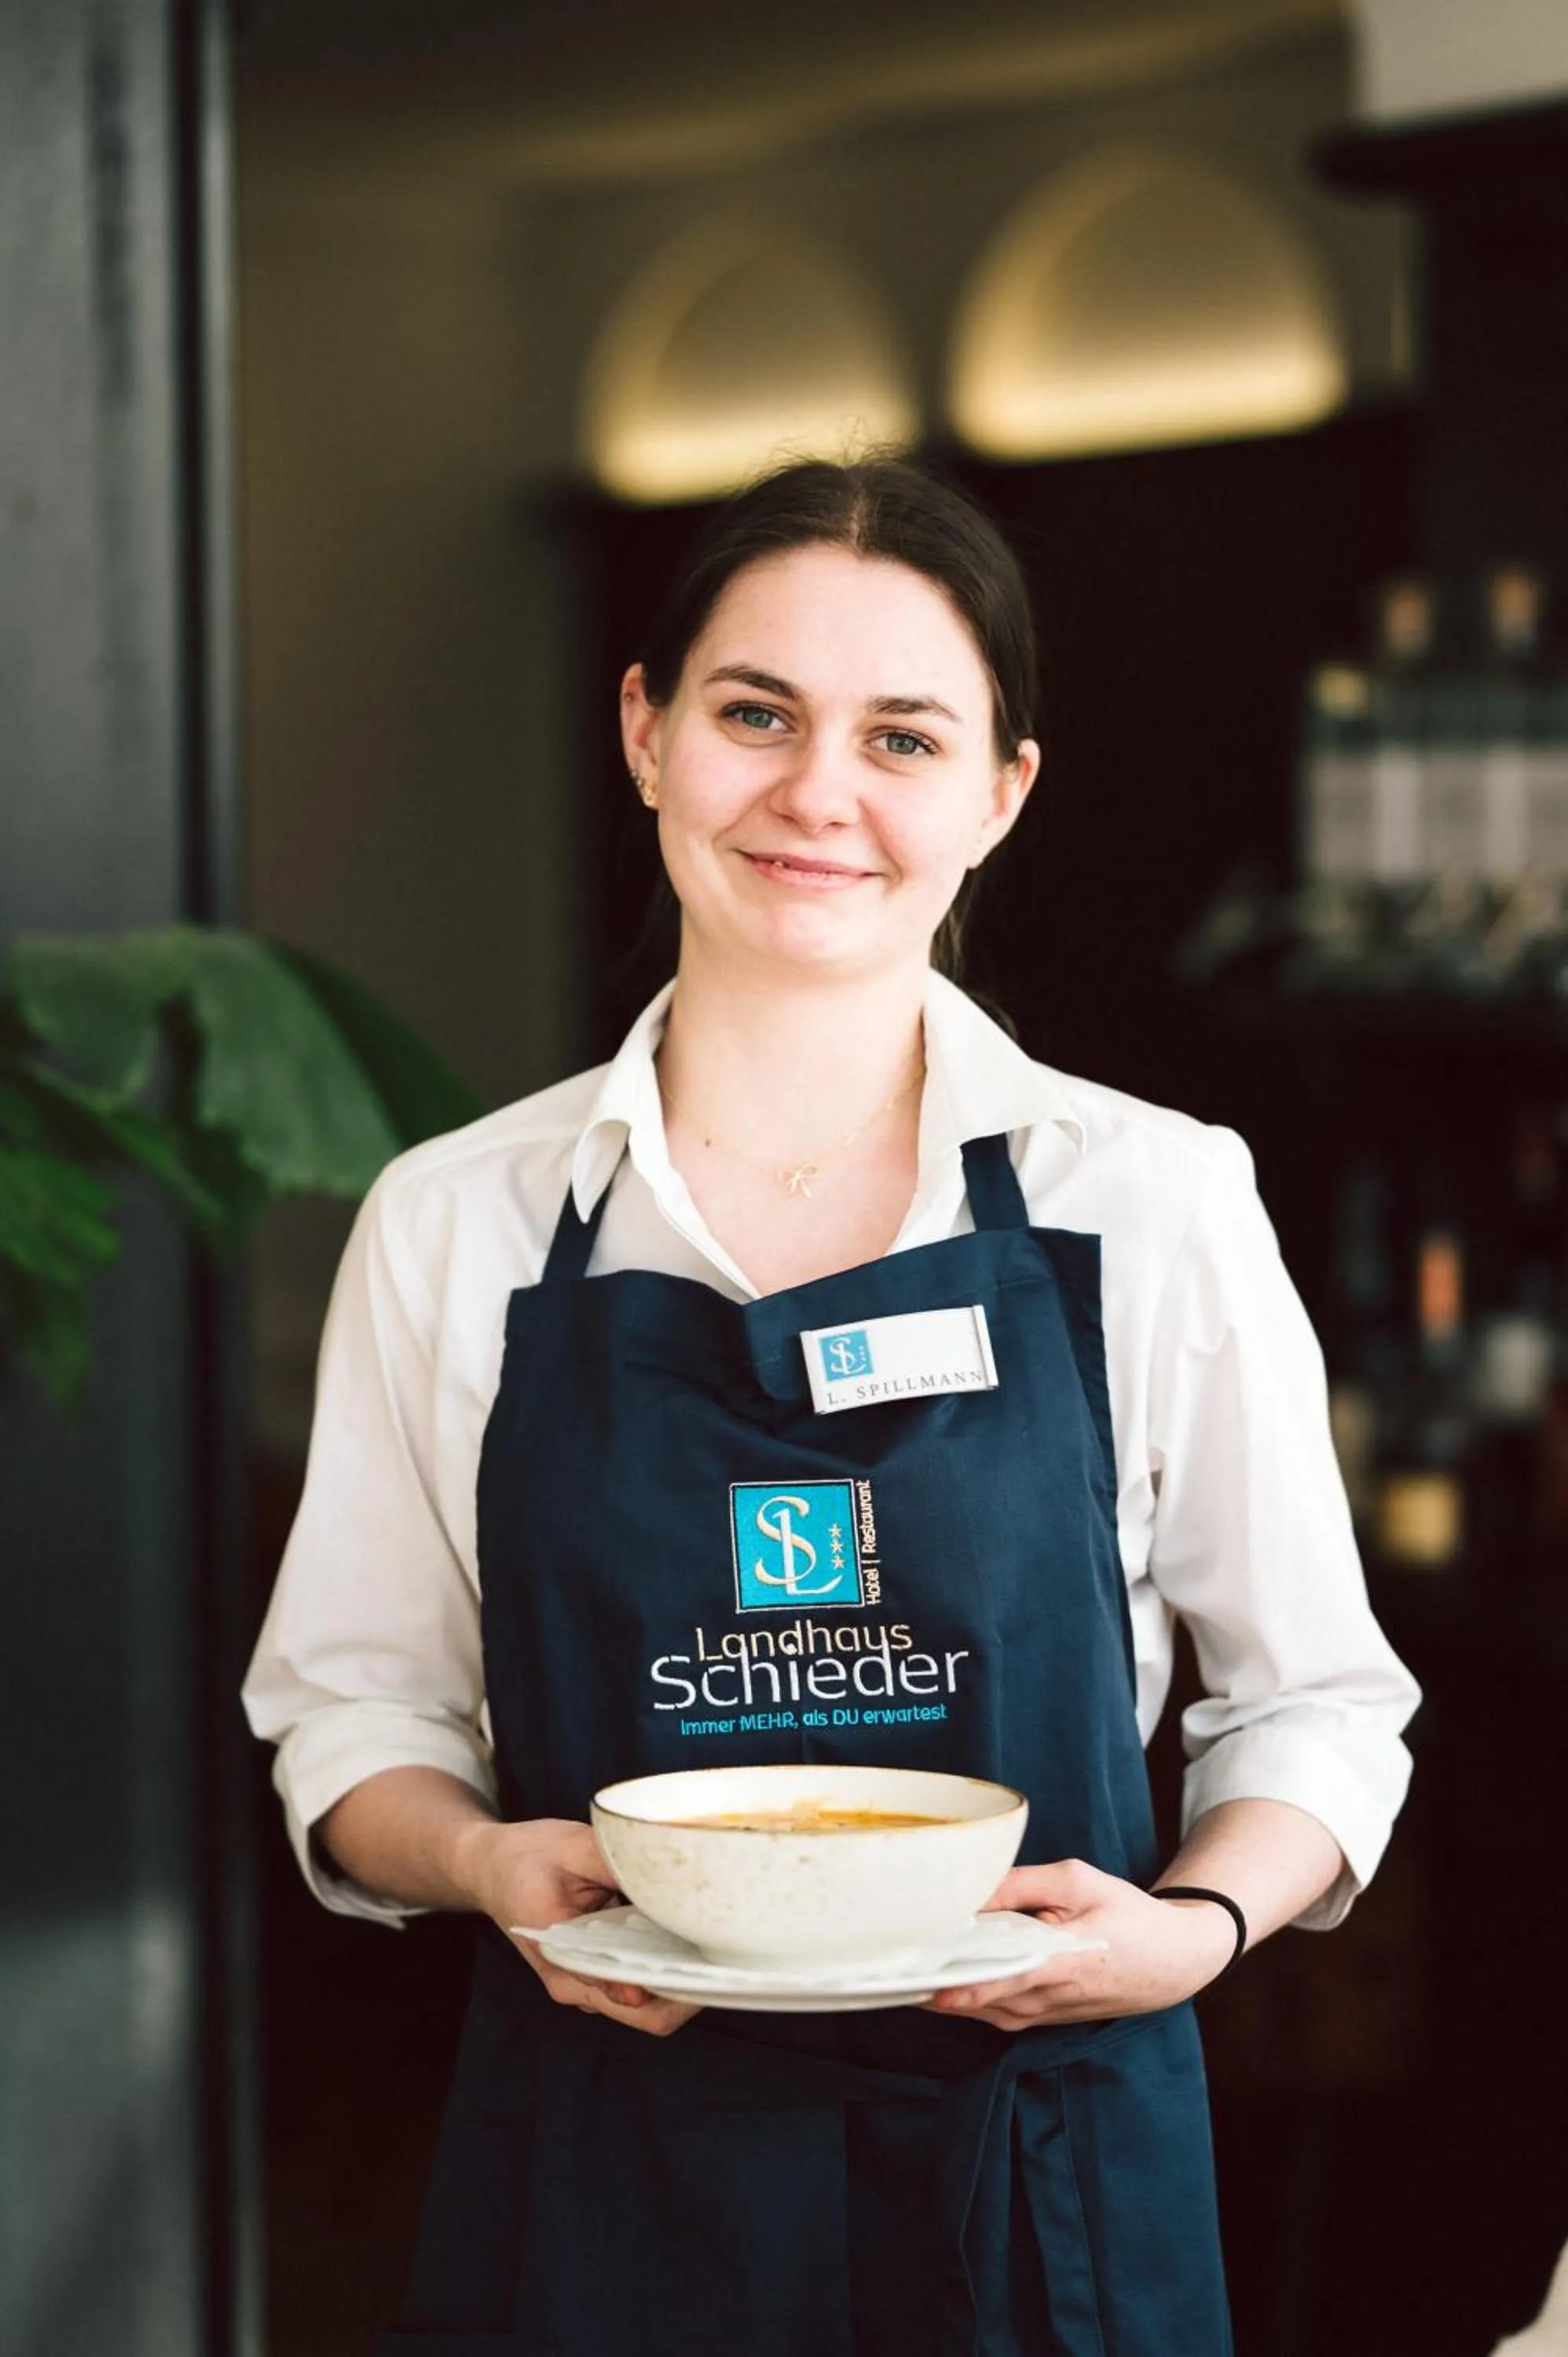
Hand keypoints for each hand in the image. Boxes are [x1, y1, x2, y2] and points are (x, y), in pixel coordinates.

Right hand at [453, 1815, 698, 2038]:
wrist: (487, 1867)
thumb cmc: (524, 1856)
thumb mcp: (570, 1846)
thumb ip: (616, 1865)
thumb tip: (668, 1881)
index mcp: (564, 1958)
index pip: (635, 2001)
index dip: (682, 1993)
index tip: (720, 1972)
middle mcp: (574, 1983)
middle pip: (649, 2014)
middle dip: (691, 1991)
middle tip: (731, 1957)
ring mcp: (583, 1983)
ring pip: (646, 2004)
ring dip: (678, 1980)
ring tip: (715, 1945)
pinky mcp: (592, 1972)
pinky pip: (636, 1984)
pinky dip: (662, 1968)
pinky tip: (686, 1939)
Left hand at [927, 1858, 1236, 2032]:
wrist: (1171, 1962)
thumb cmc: (1127, 1914)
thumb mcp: (1079, 1881)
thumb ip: (1022, 1883)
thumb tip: (972, 1888)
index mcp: (1065, 1960)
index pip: (1004, 1979)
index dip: (960, 1984)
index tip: (920, 1979)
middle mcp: (1049, 1997)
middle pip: (978, 1999)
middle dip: (932, 1985)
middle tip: (886, 1968)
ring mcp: (1043, 2014)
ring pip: (978, 2010)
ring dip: (939, 1994)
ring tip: (896, 1970)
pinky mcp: (1038, 2018)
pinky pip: (989, 2011)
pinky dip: (960, 1997)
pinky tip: (933, 1976)